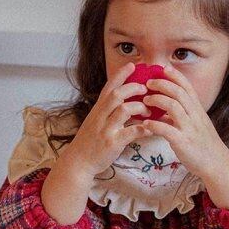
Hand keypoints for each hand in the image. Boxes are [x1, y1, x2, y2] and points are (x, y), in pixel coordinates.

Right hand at [62, 61, 152, 178]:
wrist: (78, 162)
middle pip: (117, 94)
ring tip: (148, 111)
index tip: (132, 65)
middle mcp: (100, 116)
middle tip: (145, 89)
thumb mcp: (94, 122)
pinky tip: (151, 129)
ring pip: (124, 110)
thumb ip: (106, 111)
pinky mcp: (112, 143)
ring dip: (140, 107)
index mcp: (97, 110)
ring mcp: (106, 129)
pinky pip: (131, 132)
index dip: (121, 75)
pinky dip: (143, 129)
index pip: (108, 87)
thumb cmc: (88, 142)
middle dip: (133, 88)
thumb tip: (122, 102)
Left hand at [140, 64, 228, 187]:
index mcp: (197, 110)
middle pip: (178, 92)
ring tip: (144, 101)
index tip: (163, 68)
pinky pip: (167, 130)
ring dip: (156, 100)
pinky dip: (155, 125)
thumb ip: (181, 117)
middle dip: (162, 84)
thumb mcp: (195, 126)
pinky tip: (145, 123)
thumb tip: (164, 112)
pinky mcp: (183, 142)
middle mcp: (194, 116)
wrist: (215, 163)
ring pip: (173, 106)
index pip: (187, 87)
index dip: (175, 76)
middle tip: (147, 83)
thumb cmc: (203, 145)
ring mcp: (189, 128)